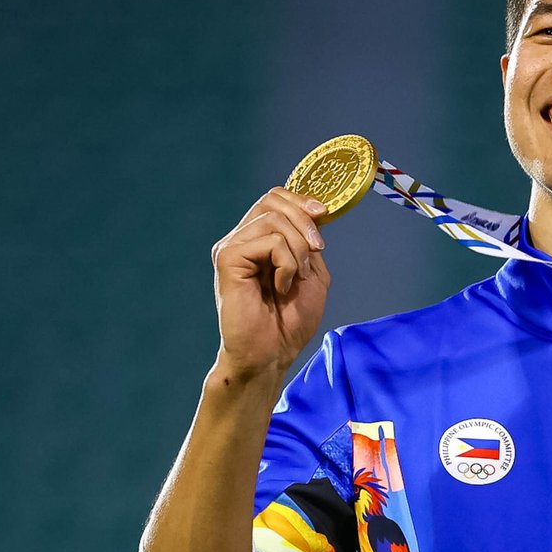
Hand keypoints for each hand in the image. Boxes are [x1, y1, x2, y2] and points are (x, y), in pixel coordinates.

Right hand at [211, 187, 330, 379]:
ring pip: (274, 220)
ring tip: (295, 278)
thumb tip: (313, 212)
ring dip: (298, 249)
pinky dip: (286, 263)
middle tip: (316, 250)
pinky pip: (269, 241)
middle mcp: (242, 239)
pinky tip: (280, 286)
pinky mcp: (227, 258)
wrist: (271, 353)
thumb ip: (309, 242)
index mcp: (259, 239)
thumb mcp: (312, 273)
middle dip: (305, 221)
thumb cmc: (289, 321)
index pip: (274, 198)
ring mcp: (232, 247)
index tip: (323, 214)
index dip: (300, 199)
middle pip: (273, 200)